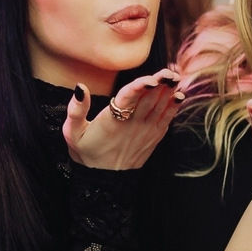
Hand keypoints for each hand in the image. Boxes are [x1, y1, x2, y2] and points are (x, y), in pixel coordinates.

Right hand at [63, 71, 183, 169]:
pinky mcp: (154, 137)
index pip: (128, 99)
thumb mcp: (72, 132)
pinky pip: (166, 119)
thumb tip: (80, 88)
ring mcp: (146, 131)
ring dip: (169, 93)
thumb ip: (76, 110)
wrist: (105, 178)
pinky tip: (179, 96)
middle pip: (149, 100)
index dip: (140, 88)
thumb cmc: (87, 152)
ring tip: (176, 78)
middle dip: (160, 84)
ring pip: (160, 108)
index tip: (152, 80)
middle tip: (169, 72)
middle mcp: (133, 125)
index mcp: (113, 121)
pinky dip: (173, 107)